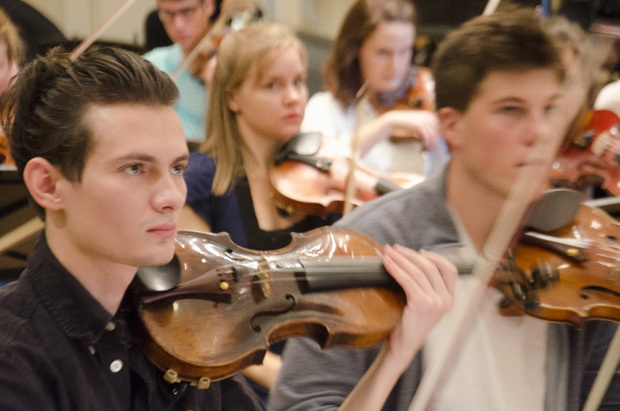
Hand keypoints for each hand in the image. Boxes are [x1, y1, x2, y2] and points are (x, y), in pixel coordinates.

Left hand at [381, 245, 455, 369]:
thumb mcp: (423, 305)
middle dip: (410, 254)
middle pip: (430, 266)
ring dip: (400, 258)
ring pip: (418, 271)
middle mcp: (446, 300)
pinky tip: (386, 263)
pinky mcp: (422, 304)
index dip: (435, 257)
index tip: (418, 251)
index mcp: (449, 299)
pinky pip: (407, 280)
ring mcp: (435, 302)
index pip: (450, 270)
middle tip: (394, 248)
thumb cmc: (408, 325)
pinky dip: (395, 268)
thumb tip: (410, 261)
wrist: (401, 347)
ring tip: (387, 253)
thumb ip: (425, 287)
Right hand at [382, 109, 440, 149]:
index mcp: (429, 115)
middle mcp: (428, 116)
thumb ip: (425, 127)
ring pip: (432, 134)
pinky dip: (427, 142)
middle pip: (437, 130)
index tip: (435, 141)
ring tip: (430, 148)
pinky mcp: (419, 125)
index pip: (438, 126)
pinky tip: (425, 146)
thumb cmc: (407, 122)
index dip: (437, 134)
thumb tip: (431, 136)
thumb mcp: (418, 123)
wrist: (397, 119)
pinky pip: (426, 136)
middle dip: (435, 139)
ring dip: (432, 142)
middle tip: (433, 146)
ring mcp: (424, 121)